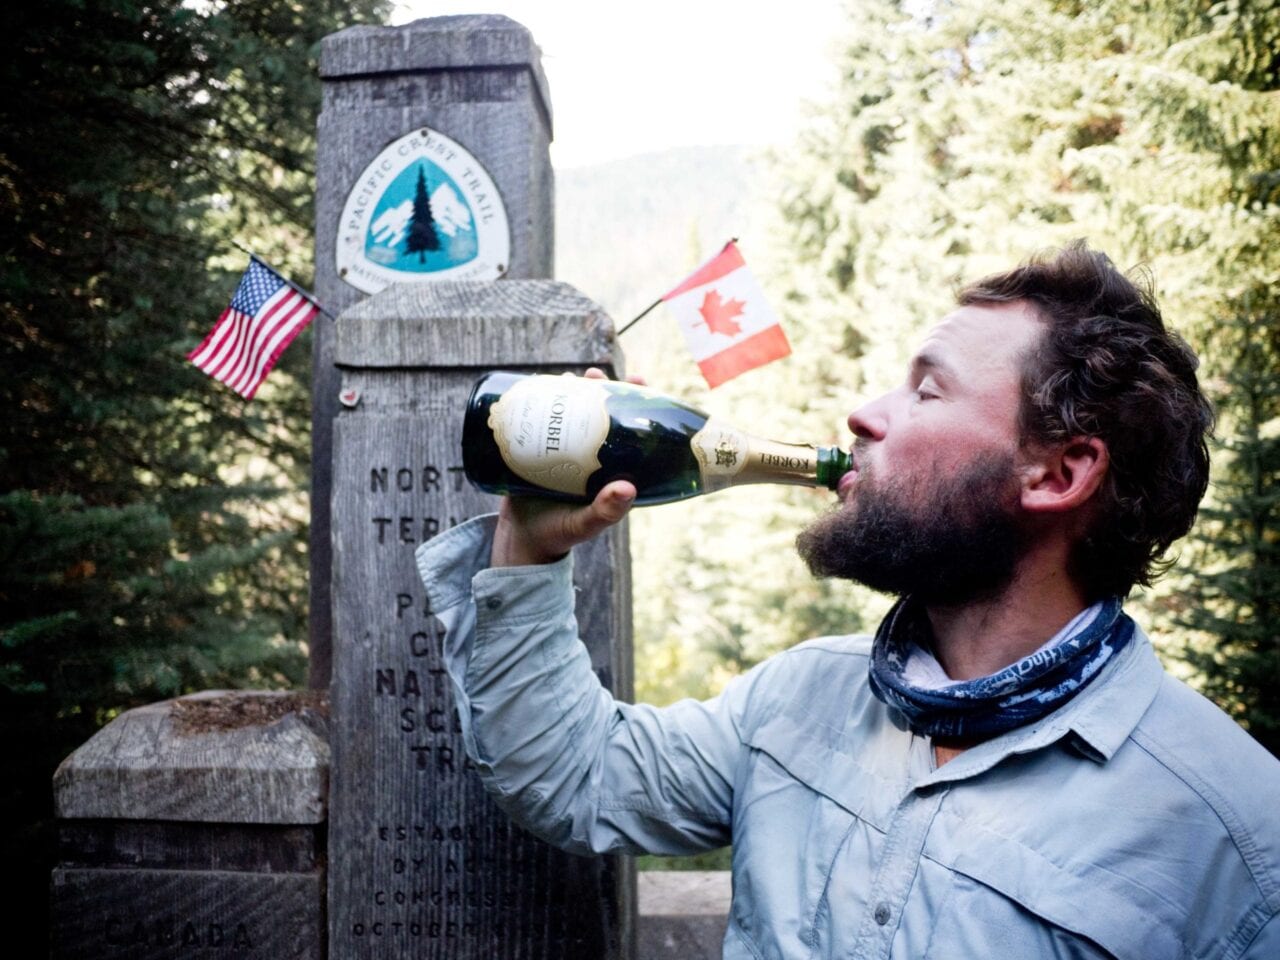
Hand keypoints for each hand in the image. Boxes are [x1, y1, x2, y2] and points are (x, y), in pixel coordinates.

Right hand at [489, 367, 643, 566]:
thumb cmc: (559, 535)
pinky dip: (538, 403)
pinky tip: (534, 387)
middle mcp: (588, 455)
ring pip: (568, 413)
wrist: (521, 542)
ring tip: (565, 377)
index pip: (628, 429)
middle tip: (593, 373)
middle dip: (597, 388)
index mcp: (609, 468)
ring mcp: (561, 451)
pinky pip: (540, 422)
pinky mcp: (535, 452)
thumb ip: (605, 511)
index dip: (635, 403)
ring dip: (568, 391)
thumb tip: (627, 489)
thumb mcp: (584, 524)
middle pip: (596, 412)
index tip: (638, 380)